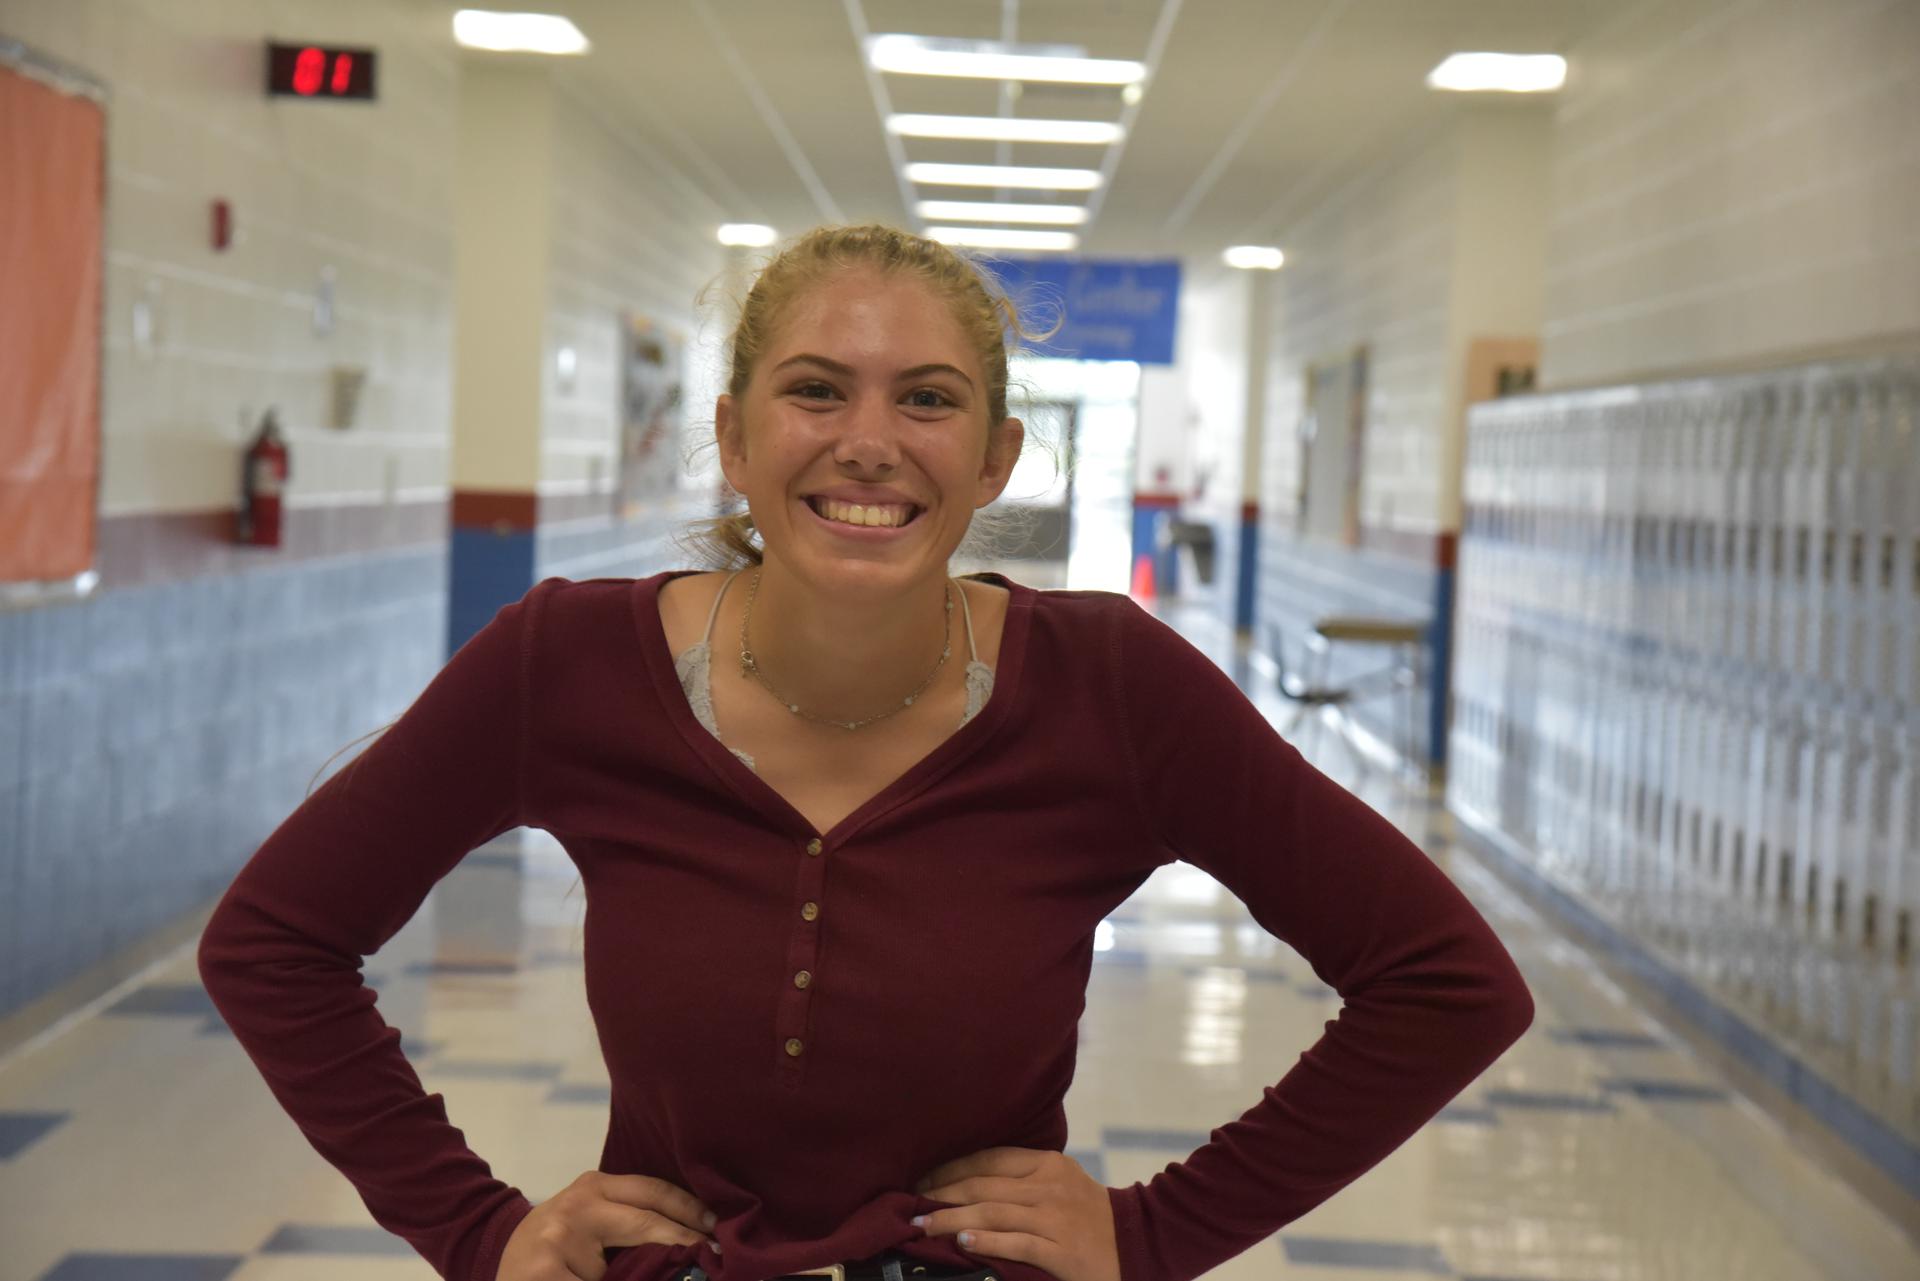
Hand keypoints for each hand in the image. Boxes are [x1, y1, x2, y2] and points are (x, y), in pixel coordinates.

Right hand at [497, 1170, 719, 1280]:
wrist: (500, 1262)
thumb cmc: (556, 1244)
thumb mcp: (590, 1221)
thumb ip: (629, 1224)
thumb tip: (695, 1243)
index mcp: (593, 1186)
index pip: (654, 1192)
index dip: (691, 1211)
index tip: (719, 1229)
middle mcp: (577, 1206)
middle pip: (647, 1224)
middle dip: (685, 1243)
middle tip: (716, 1258)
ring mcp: (558, 1242)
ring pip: (628, 1268)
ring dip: (654, 1273)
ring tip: (681, 1272)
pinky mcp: (545, 1276)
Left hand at [910, 1148, 1118, 1280]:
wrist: (1136, 1242)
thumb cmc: (1089, 1213)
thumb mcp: (1061, 1181)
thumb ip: (1023, 1176)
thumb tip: (968, 1180)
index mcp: (1048, 1164)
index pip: (989, 1159)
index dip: (951, 1168)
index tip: (922, 1178)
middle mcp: (1049, 1186)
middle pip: (984, 1186)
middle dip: (942, 1194)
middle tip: (912, 1203)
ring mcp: (1056, 1218)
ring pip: (994, 1214)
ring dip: (952, 1220)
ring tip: (924, 1225)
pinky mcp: (1062, 1250)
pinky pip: (1017, 1243)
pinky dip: (987, 1242)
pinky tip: (962, 1243)